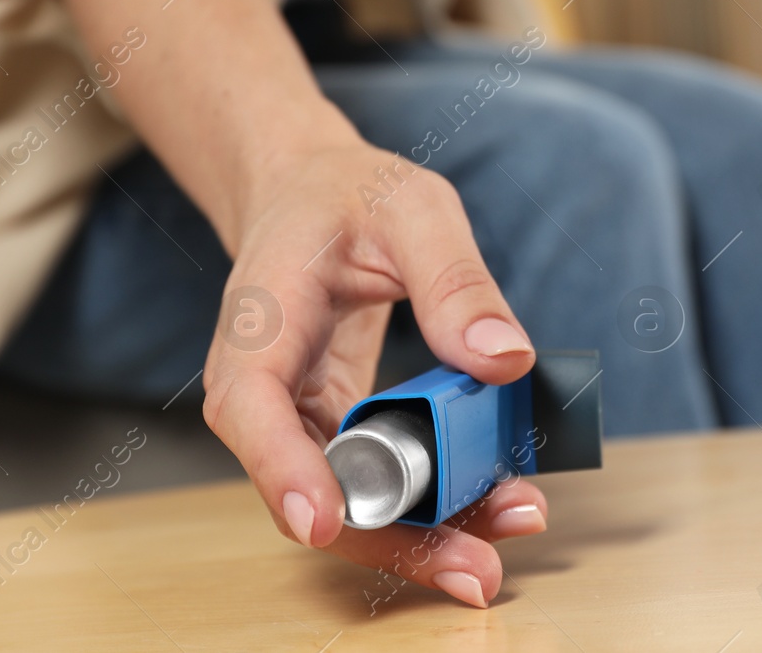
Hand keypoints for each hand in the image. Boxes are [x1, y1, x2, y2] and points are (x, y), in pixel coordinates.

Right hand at [201, 140, 548, 607]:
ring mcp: (296, 417)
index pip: (250, 406)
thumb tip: (505, 358)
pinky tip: (497, 500)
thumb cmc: (349, 193)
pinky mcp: (334, 429)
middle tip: (476, 568)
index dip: (282, 469)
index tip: (325, 521)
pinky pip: (376, 480)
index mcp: (261, 321)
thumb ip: (455, 278)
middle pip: (305, 486)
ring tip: (511, 528)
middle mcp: (264, 386)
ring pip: (346, 499)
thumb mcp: (413, 208)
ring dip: (425, 532)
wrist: (309, 193)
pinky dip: (434, 499)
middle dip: (390, 536)